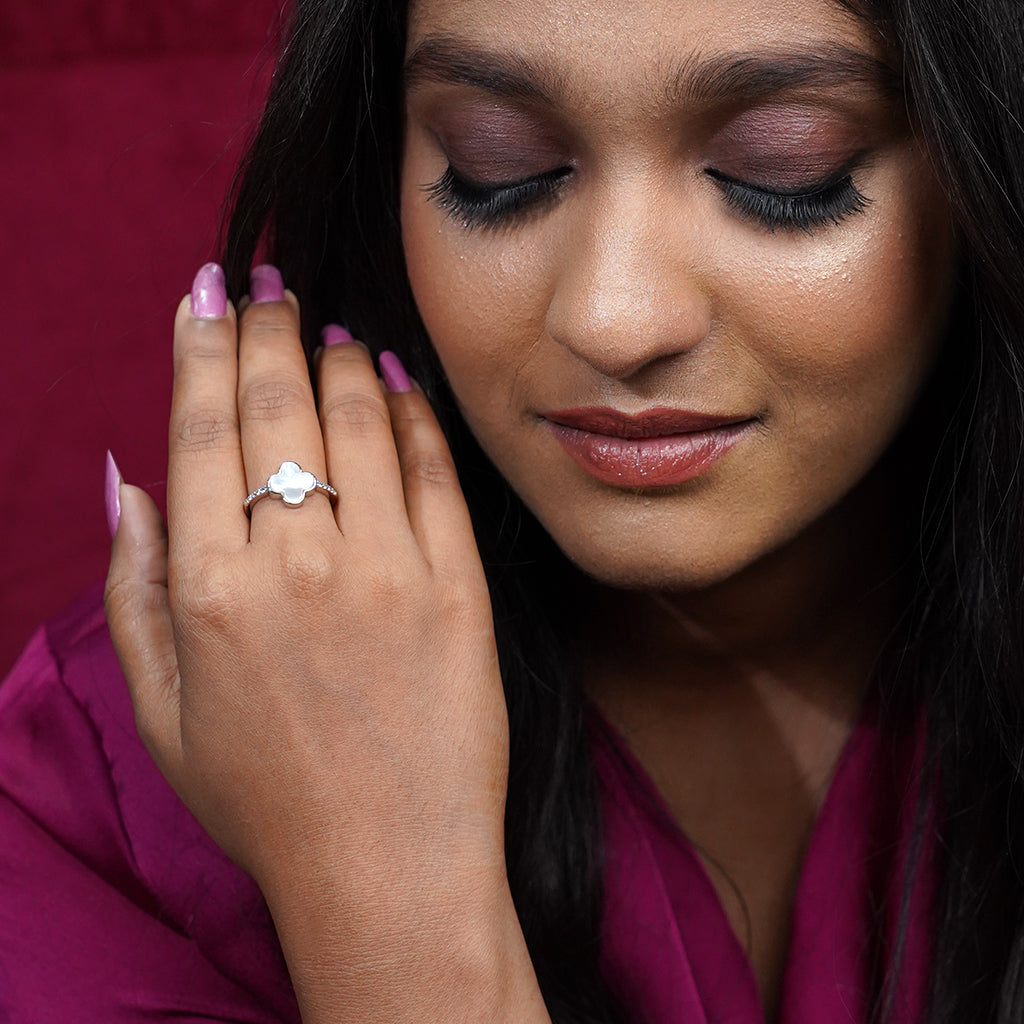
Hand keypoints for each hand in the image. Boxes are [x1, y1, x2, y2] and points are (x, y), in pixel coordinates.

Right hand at [105, 264, 548, 1022]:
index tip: (207, 292)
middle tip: (272, 285)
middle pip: (278, 404)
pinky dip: (415, 412)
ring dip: (340, 357)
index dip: (203, 347)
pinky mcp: (460, 588)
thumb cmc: (269, 802)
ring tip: (328, 326)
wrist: (390, 870)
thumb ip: (135, 591)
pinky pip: (435, 472)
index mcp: (210, 592)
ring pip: (362, 420)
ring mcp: (388, 571)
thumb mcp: (165, 712)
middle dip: (269, 328)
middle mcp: (295, 565)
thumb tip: (124, 482)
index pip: (202, 429)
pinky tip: (399, 379)